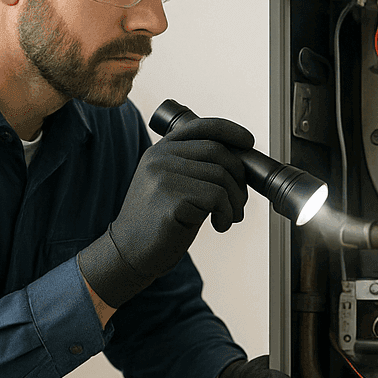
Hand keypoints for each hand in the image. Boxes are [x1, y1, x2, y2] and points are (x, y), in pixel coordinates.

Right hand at [77, 116, 252, 307]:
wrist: (129, 251)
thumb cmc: (158, 221)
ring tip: (228, 217)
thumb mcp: (173, 184)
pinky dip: (226, 215)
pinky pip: (217, 199)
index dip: (230, 131)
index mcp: (161, 150)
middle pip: (218, 153)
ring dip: (234, 202)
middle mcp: (159, 158)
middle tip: (238, 202)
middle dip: (239, 179)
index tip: (248, 142)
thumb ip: (196, 167)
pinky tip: (218, 225)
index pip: (201, 126)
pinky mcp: (171, 200)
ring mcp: (162, 177)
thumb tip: (240, 162)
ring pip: (221, 177)